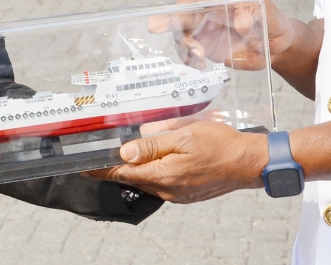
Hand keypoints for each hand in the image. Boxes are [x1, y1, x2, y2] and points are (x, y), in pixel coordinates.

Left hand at [94, 121, 266, 203]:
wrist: (248, 163)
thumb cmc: (221, 144)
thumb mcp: (184, 135)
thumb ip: (153, 143)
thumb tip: (126, 152)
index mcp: (164, 174)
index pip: (123, 173)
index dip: (101, 169)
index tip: (83, 166)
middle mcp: (167, 189)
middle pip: (132, 178)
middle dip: (116, 168)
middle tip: (100, 156)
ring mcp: (176, 195)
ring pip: (146, 181)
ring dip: (135, 169)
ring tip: (126, 155)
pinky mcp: (185, 194)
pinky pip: (160, 183)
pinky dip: (151, 173)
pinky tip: (154, 161)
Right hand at [147, 0, 298, 71]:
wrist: (274, 45)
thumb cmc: (271, 21)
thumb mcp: (268, 15)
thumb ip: (254, 17)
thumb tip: (241, 21)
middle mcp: (209, 13)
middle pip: (184, 14)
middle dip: (169, 19)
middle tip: (153, 25)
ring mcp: (204, 31)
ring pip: (183, 35)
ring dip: (184, 45)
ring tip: (197, 55)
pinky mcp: (204, 47)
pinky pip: (189, 53)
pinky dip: (189, 59)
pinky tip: (199, 63)